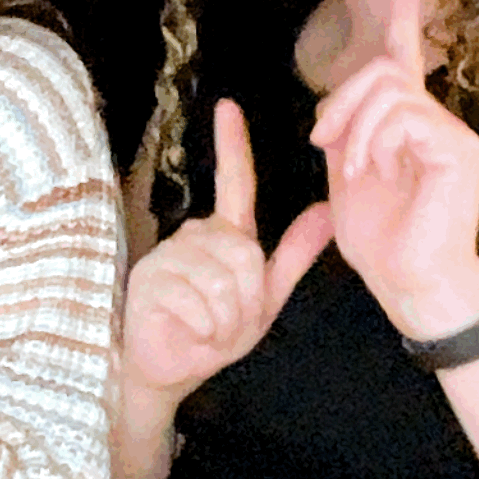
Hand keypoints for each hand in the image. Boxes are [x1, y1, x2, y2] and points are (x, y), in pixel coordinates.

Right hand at [120, 98, 334, 398]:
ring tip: (206, 328)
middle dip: (248, 301)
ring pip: (224, 281)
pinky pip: (200, 302)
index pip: (233, 183)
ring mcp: (168, 255)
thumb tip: (328, 210)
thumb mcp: (264, 299)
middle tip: (227, 323)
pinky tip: (188, 331)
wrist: (167, 372)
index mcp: (223, 235)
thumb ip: (293, 255)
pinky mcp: (150, 279)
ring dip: (226, 319)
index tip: (229, 106)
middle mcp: (193, 235)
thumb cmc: (212, 334)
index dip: (232, 144)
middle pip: (244, 254)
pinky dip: (205, 328)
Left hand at [307, 0, 478, 333]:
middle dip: (340, 98)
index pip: (405, 60)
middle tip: (322, 140)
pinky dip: (373, 139)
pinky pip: (404, 114)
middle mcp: (434, 121)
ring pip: (388, 89)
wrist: (409, 286)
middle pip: (382, 68)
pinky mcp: (457, 149)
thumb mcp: (345, 177)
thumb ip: (343, 135)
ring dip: (354, 126)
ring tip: (350, 168)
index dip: (404, 19)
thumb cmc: (380, 242)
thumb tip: (329, 109)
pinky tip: (371, 171)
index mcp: (406, 125)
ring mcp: (450, 133)